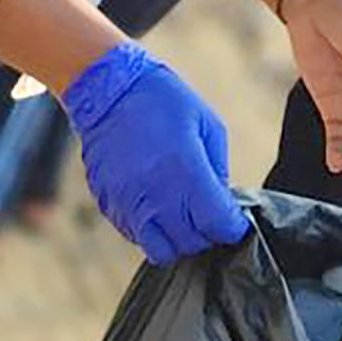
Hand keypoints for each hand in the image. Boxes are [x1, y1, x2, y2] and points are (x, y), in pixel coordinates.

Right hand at [62, 42, 249, 265]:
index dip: (232, 227)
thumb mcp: (208, 127)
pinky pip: (135, 237)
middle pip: (191, 244)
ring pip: (161, 251)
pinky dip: (151, 231)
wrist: (108, 89)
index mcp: (186, 172)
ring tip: (181, 218)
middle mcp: (155, 195)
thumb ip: (218, 171)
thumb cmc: (164, 102)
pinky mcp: (108, 205)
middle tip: (208, 216)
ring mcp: (128, 203)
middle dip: (207, 234)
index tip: (233, 219)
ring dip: (177, 240)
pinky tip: (157, 208)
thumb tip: (222, 204)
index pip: (218, 226)